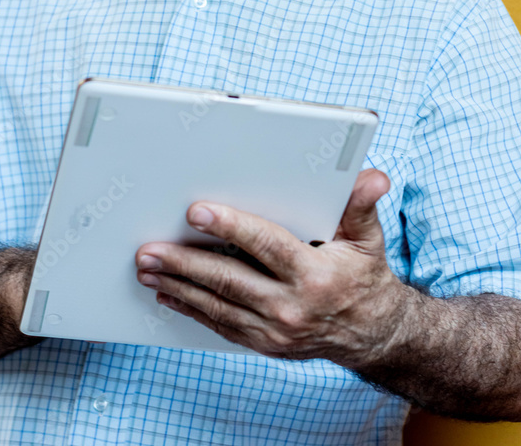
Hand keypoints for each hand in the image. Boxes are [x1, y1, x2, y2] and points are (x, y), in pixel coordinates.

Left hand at [135, 168, 403, 364]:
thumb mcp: (368, 237)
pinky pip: (221, 324)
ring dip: (177, 286)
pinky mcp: (264, 344)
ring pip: (217, 305)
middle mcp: (292, 306)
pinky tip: (168, 294)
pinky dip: (191, 308)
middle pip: (229, 280)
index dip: (231, 227)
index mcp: (315, 275)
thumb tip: (373, 177)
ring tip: (147, 269)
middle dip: (185, 263)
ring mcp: (275, 331)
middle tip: (149, 250)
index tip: (196, 212)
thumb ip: (361, 204)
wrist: (372, 333)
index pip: (267, 245)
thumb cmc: (364, 275)